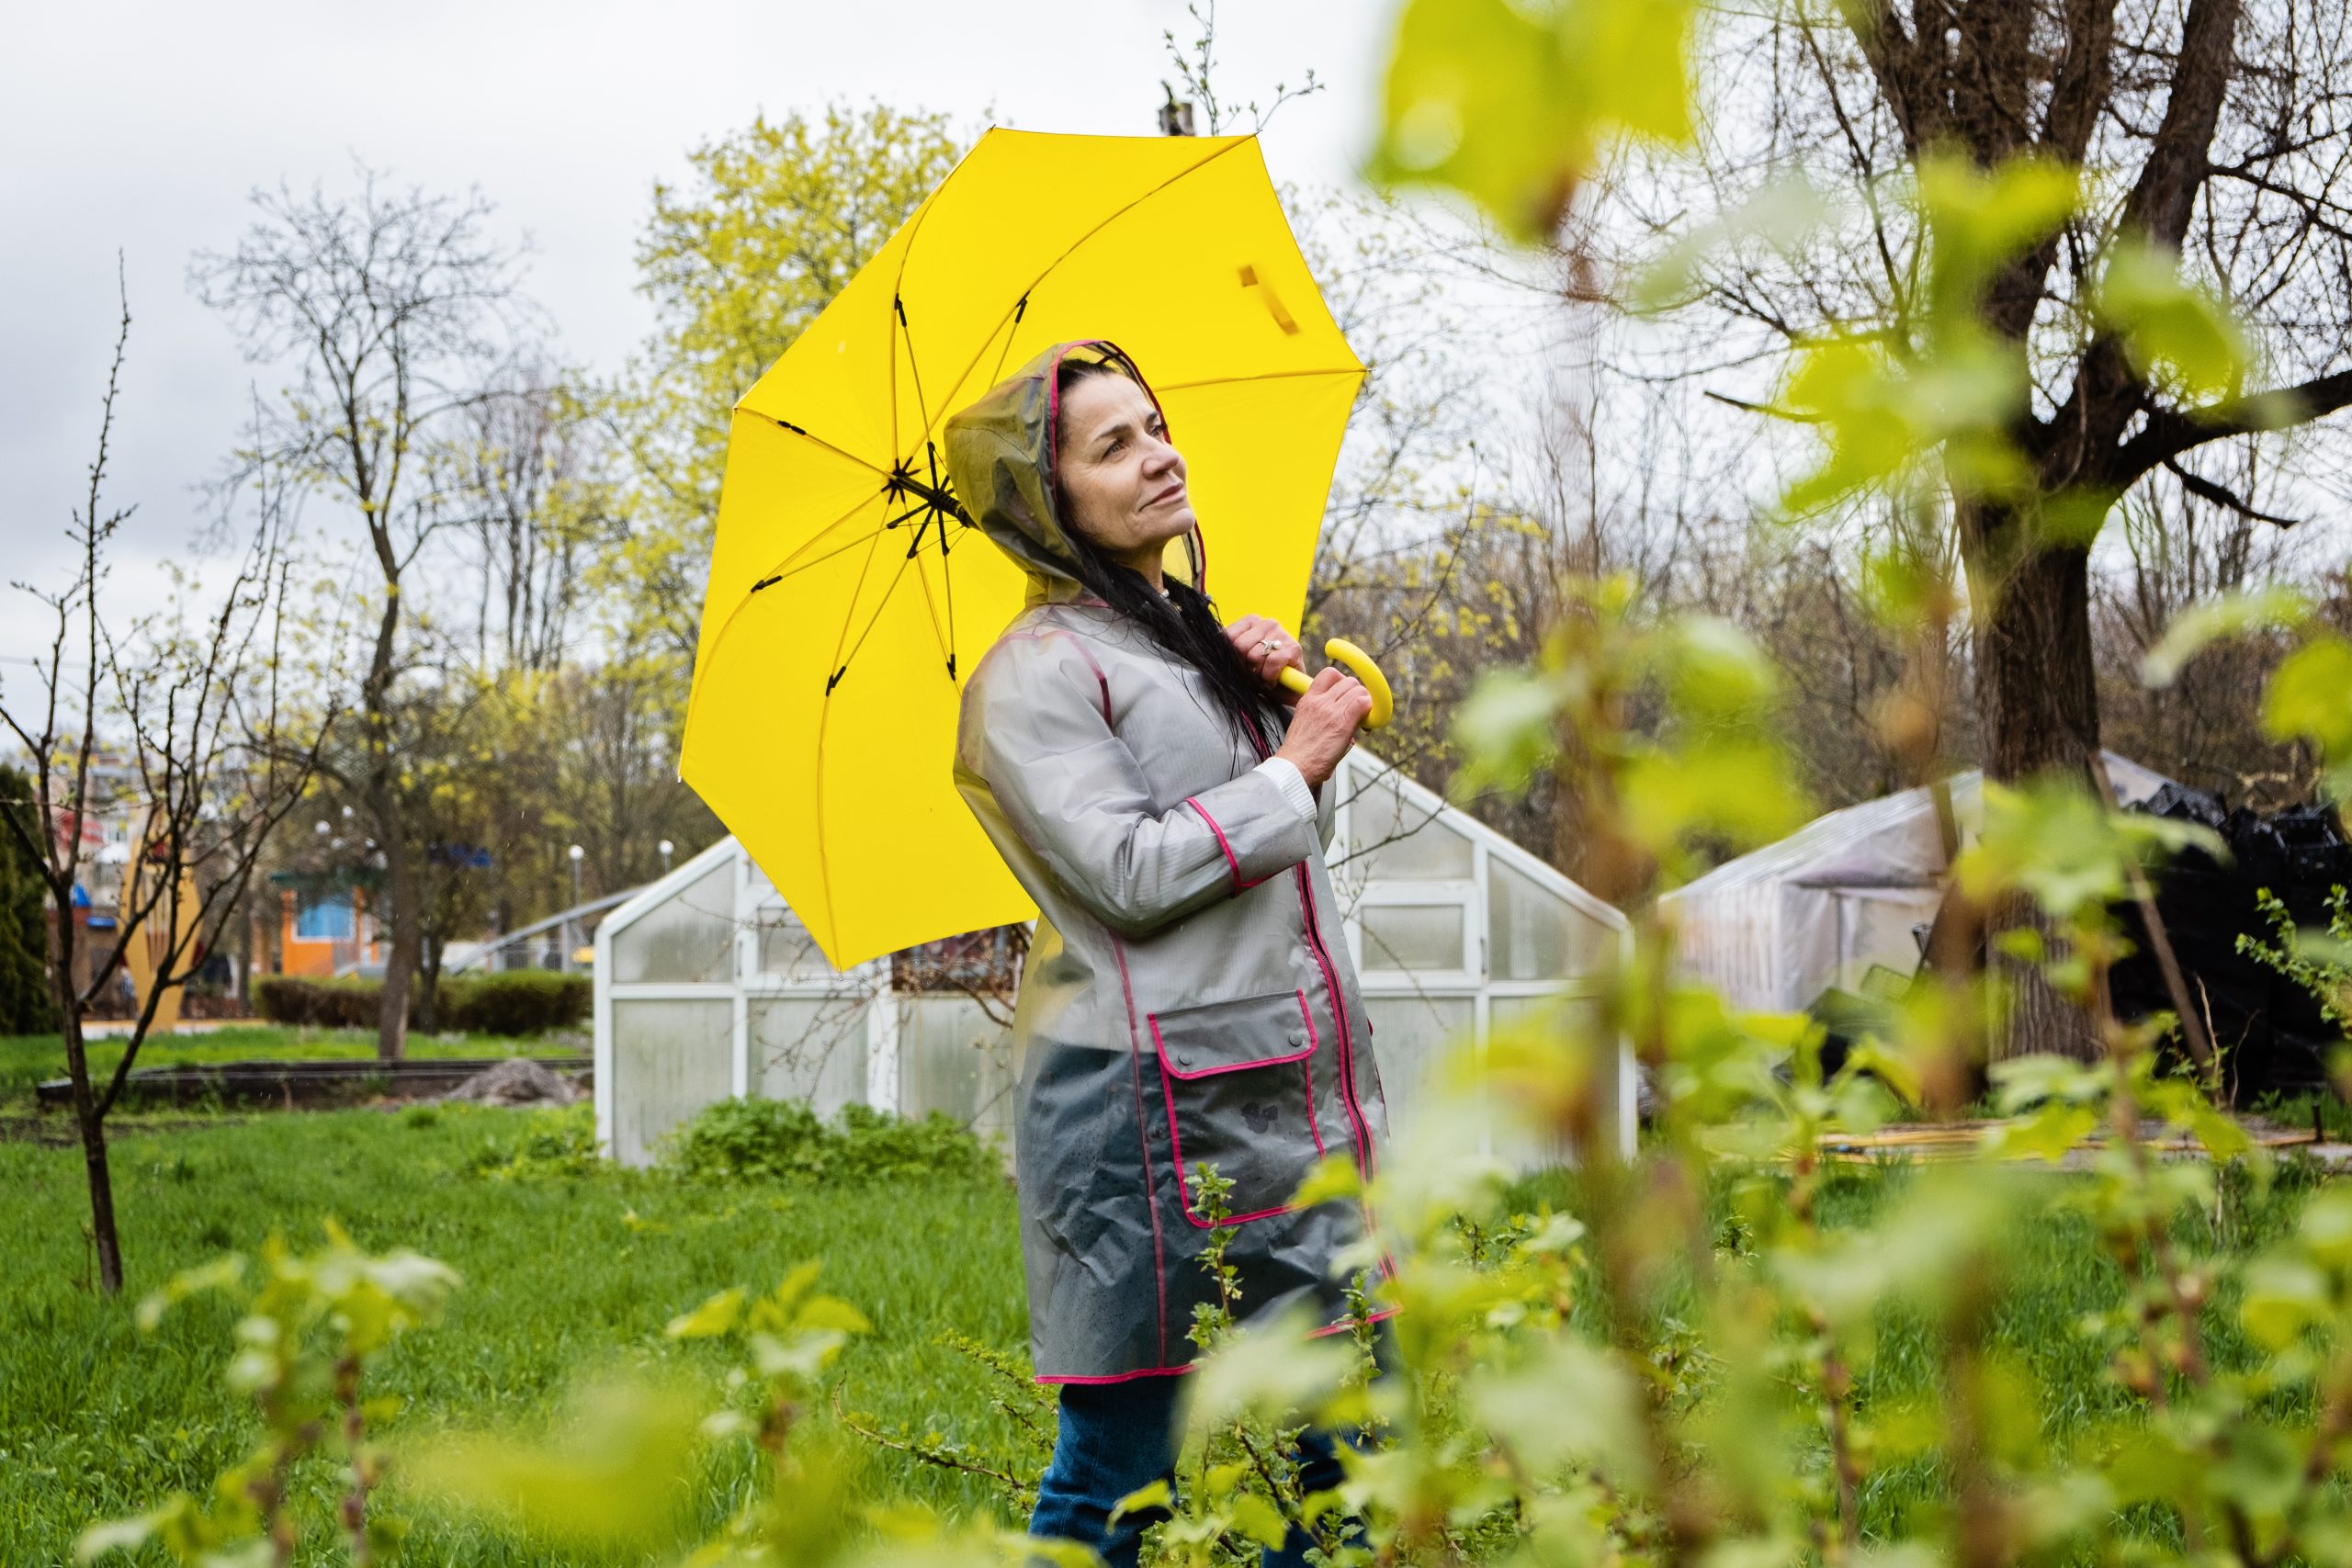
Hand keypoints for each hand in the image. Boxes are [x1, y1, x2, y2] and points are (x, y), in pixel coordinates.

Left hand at [1223, 615, 1305, 693]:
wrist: (1289, 692)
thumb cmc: (1262, 674)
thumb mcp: (1240, 660)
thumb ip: (1228, 652)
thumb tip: (1210, 651)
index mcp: (1251, 621)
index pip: (1227, 636)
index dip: (1231, 658)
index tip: (1241, 667)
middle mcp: (1268, 623)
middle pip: (1239, 646)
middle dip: (1244, 667)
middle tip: (1253, 675)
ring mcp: (1282, 633)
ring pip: (1254, 656)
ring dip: (1257, 675)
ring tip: (1264, 678)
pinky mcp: (1294, 648)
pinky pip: (1271, 663)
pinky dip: (1269, 678)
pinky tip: (1273, 681)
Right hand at [1272, 667, 1372, 789]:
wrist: (1295, 766)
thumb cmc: (1299, 753)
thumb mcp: (1303, 723)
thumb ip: (1320, 714)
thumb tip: (1339, 715)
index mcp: (1309, 700)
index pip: (1329, 674)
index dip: (1343, 681)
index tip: (1346, 695)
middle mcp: (1320, 701)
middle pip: (1349, 681)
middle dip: (1357, 694)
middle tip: (1357, 711)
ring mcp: (1332, 710)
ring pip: (1359, 690)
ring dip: (1365, 703)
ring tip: (1362, 720)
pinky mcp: (1343, 722)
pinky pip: (1364, 703)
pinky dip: (1370, 710)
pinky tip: (1366, 724)